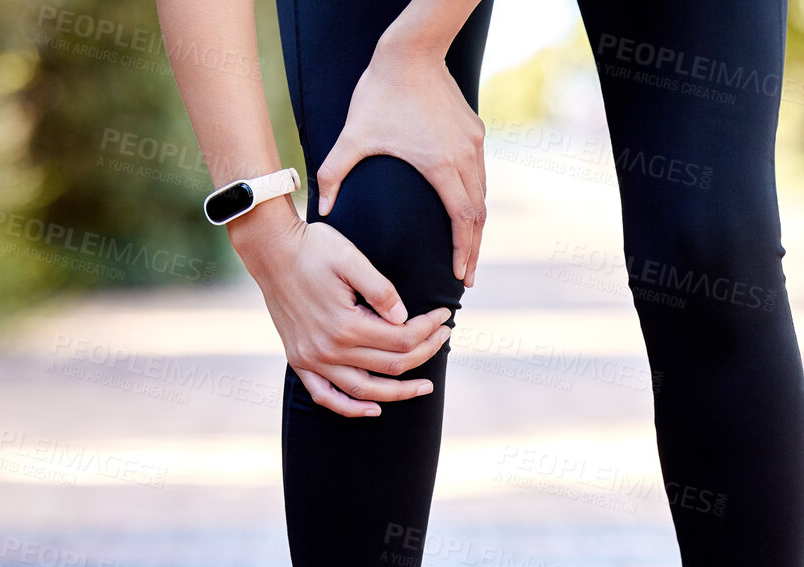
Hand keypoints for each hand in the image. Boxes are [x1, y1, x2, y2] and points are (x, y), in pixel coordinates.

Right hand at [231, 198, 451, 417]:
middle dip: (425, 352)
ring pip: (365, 391)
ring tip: (424, 387)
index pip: (402, 339)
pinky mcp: (299, 361)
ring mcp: (312, 360)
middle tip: (444, 338)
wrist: (270, 251)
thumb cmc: (313, 248)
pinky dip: (350, 408)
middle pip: (391, 366)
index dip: (429, 329)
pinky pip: (326, 397)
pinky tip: (374, 408)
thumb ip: (381, 290)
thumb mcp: (351, 259)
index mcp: (346, 325)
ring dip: (398, 392)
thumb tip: (405, 318)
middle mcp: (329, 349)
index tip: (444, 316)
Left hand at [316, 36, 485, 287]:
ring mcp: (473, 144)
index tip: (460, 274)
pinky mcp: (475, 131)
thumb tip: (320, 210)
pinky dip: (475, 197)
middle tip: (467, 277)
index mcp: (439, 165)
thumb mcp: (353, 136)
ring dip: (476, 225)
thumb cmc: (380, 93)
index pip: (462, 219)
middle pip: (478, 215)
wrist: (411, 51)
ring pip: (483, 195)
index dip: (463, 250)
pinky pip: (480, 173)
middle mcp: (464, 157)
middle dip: (473, 249)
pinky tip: (466, 211)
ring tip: (468, 250)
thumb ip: (334, 173)